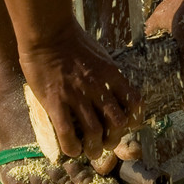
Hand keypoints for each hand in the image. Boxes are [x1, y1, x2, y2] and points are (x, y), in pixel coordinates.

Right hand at [16, 24, 143, 159]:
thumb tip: (111, 88)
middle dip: (114, 138)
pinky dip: (71, 147)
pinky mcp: (55, 101)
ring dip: (94, 148)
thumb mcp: (100, 55)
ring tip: (90, 152)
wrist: (49, 31)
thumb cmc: (72, 40)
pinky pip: (67, 132)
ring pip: (94, 132)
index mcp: (112, 74)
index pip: (134, 102)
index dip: (134, 119)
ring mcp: (77, 95)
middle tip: (106, 143)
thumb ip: (107, 73)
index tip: (126, 126)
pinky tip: (71, 150)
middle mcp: (98, 87)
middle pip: (117, 122)